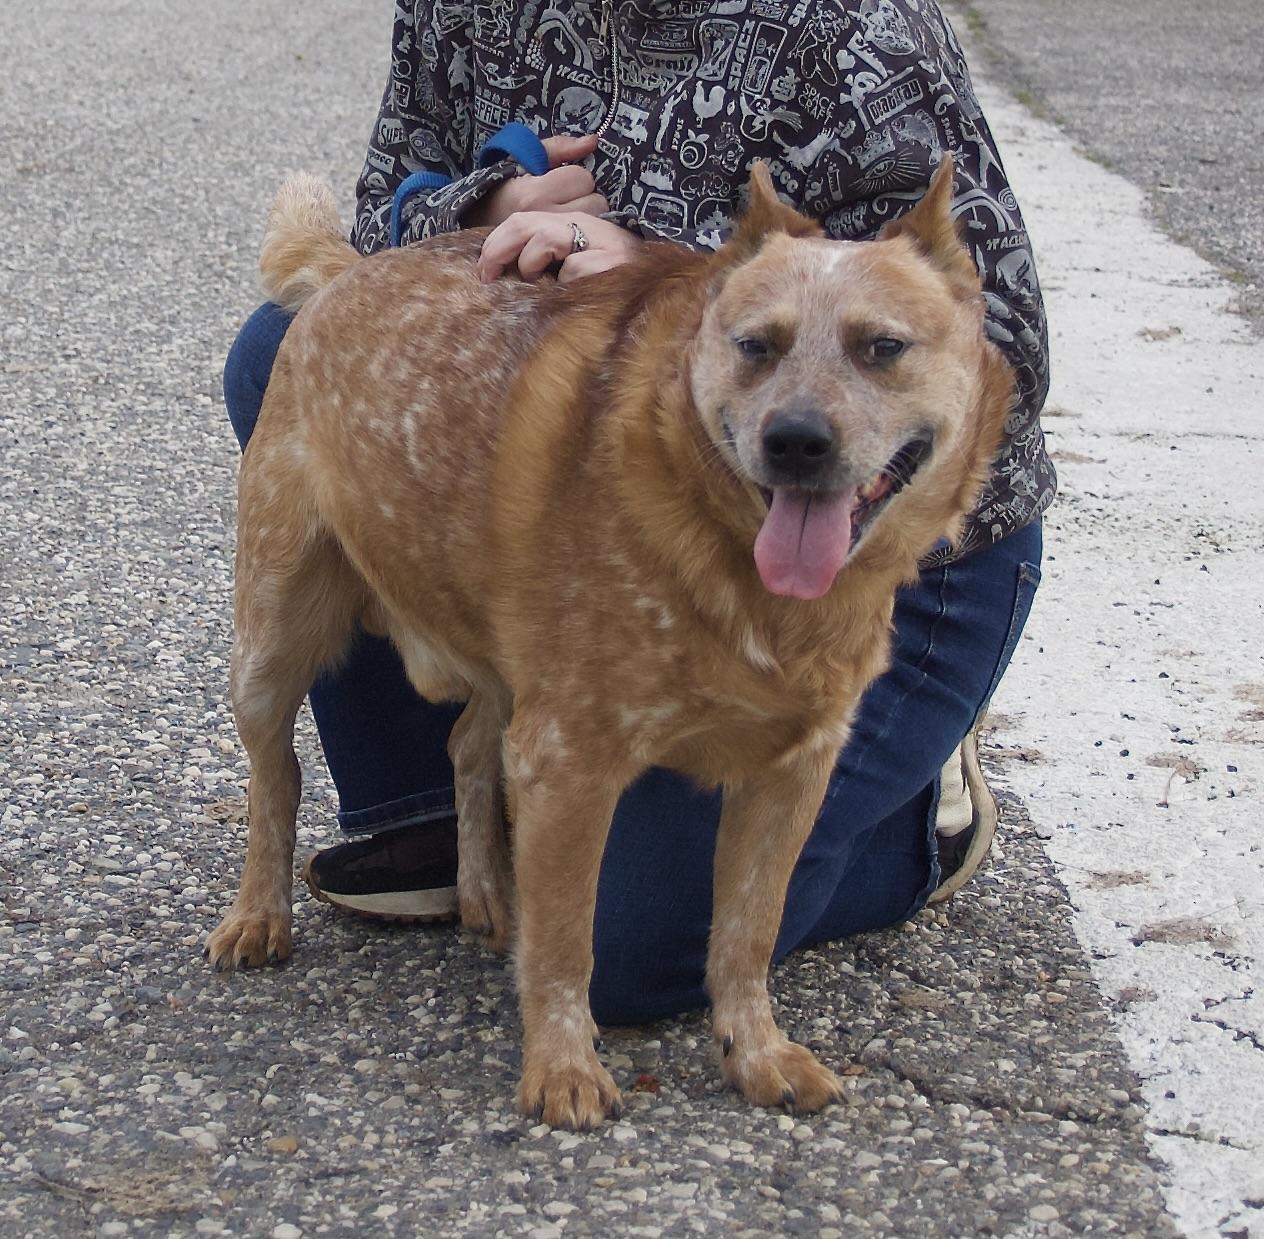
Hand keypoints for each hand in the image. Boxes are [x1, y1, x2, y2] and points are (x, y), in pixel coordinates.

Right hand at [467, 134, 608, 227]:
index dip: (576, 177)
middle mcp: (543, 218)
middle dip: (587, 198)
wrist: (479, 226)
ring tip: (571, 215)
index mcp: (534, 192)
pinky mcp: (554, 254)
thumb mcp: (524, 159)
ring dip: (589, 217)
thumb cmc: (504, 189)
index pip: (581, 178)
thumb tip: (593, 141)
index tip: (563, 183)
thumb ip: (559, 148)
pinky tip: (572, 232)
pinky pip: (587, 241)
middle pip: (595, 202)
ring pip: (595, 223)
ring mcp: (550, 240)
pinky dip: (585, 234)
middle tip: (570, 201)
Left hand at [478, 212, 643, 283]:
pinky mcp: (611, 262)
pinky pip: (572, 269)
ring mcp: (601, 242)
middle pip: (526, 222)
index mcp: (575, 223)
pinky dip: (567, 285)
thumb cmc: (608, 291)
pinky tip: (578, 295)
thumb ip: (547, 258)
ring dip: (532, 264)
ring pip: (545, 239)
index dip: (497, 243)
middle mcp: (587, 225)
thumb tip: (506, 271)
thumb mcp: (574, 269)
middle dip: (499, 249)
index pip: (524, 219)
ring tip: (541, 283)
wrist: (662, 297)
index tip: (484, 272)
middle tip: (489, 277)